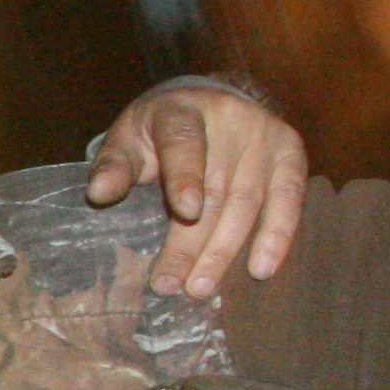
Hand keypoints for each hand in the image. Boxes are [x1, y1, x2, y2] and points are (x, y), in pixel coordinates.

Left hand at [83, 79, 309, 296]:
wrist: (210, 102)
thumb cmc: (160, 130)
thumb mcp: (130, 138)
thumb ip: (115, 164)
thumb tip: (98, 193)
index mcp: (182, 110)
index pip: (185, 144)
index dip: (186, 177)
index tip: (185, 211)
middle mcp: (231, 119)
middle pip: (215, 187)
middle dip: (192, 241)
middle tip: (172, 283)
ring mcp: (265, 135)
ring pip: (247, 201)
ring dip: (224, 250)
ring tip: (201, 287)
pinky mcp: (290, 153)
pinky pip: (288, 199)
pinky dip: (276, 236)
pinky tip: (261, 268)